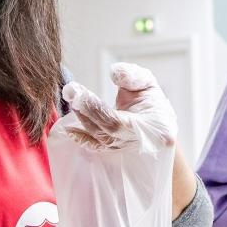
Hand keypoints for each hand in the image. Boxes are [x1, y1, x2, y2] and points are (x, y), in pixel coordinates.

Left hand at [63, 63, 177, 152]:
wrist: (156, 120)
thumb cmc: (152, 100)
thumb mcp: (147, 82)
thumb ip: (133, 75)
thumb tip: (115, 72)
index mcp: (157, 128)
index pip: (119, 121)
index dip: (96, 109)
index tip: (78, 92)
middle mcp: (143, 144)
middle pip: (108, 131)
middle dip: (86, 111)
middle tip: (71, 91)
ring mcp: (129, 151)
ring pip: (101, 139)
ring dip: (83, 118)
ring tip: (72, 98)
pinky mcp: (117, 154)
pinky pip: (97, 148)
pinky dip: (82, 138)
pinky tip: (68, 128)